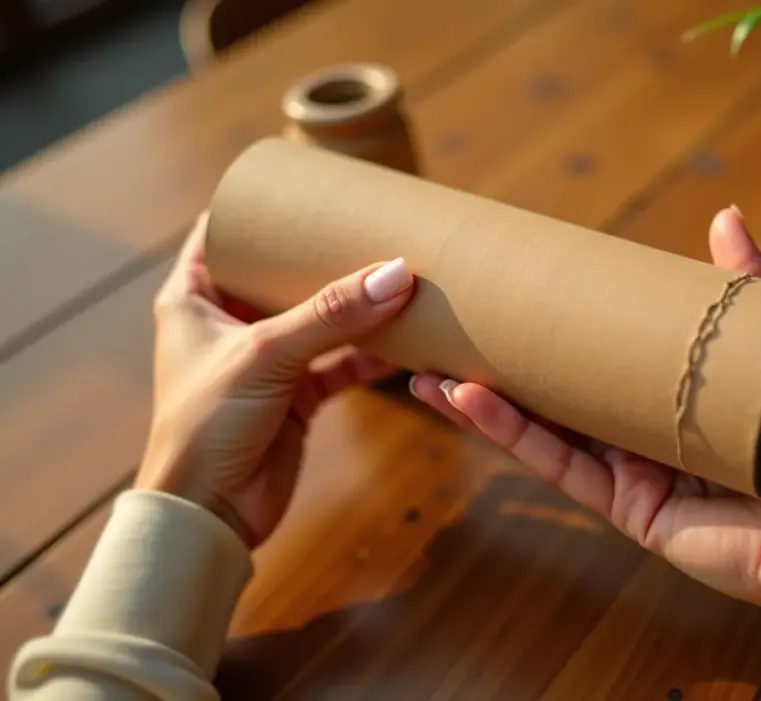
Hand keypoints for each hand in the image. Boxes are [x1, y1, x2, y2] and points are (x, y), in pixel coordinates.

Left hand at [136, 213, 413, 547]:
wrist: (210, 513)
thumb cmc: (206, 425)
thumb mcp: (266, 355)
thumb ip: (331, 315)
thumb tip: (397, 274)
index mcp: (193, 298)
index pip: (221, 233)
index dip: (259, 211)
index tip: (307, 187)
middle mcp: (229, 323)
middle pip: (282, 274)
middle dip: (324, 255)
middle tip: (369, 226)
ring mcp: (266, 360)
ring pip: (319, 319)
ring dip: (357, 307)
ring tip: (402, 280)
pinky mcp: (295, 396)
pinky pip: (340, 363)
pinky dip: (372, 355)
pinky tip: (407, 343)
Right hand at [410, 207, 760, 630]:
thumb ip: (746, 284)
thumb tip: (723, 214)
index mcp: (668, 392)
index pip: (598, 354)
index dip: (553, 327)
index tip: (511, 295)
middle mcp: (638, 429)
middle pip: (555, 392)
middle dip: (499, 363)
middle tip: (449, 327)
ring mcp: (627, 469)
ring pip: (540, 428)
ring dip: (481, 397)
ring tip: (428, 365)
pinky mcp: (624, 505)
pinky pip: (557, 464)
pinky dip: (509, 433)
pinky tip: (466, 400)